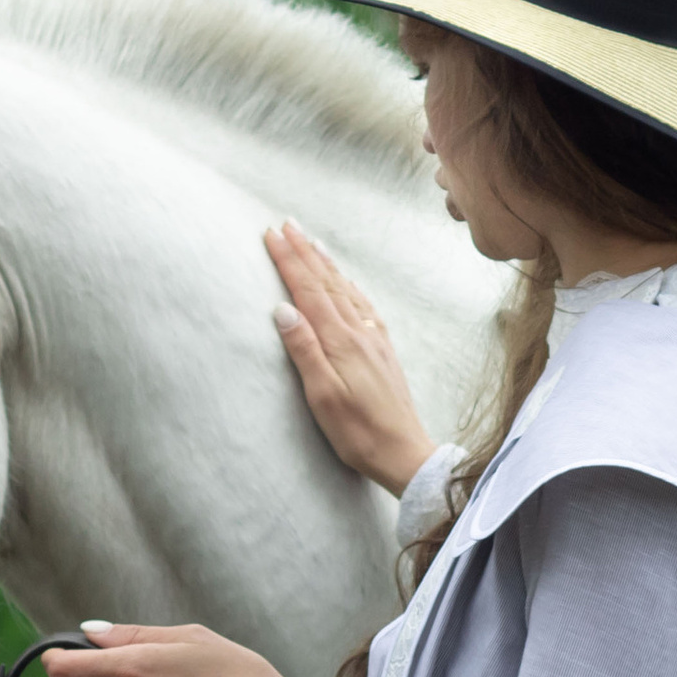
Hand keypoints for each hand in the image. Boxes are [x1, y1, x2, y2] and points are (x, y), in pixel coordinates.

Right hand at [265, 219, 436, 494]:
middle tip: (286, 224)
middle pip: (327, 283)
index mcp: (341, 341)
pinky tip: (346, 284)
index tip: (271, 234)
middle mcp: (360, 333)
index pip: (308, 291)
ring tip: (312, 242)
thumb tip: (282, 308)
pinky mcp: (383, 351)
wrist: (404, 453)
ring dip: (326, 264)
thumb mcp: (323, 396)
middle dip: (305, 252)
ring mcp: (375, 340)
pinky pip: (363, 306)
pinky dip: (349, 287)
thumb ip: (304, 350)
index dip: (289, 260)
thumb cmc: (359, 433)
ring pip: (346, 290)